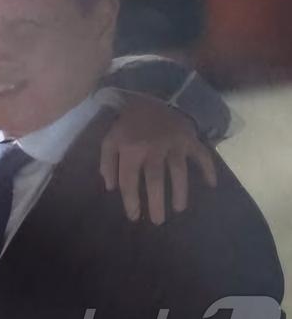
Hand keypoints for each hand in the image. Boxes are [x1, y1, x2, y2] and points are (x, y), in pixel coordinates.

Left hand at [100, 95, 217, 224]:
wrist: (150, 96)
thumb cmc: (128, 125)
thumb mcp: (110, 140)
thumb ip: (107, 162)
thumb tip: (111, 187)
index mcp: (130, 149)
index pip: (129, 180)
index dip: (131, 200)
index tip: (134, 216)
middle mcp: (152, 148)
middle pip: (155, 179)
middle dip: (156, 202)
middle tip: (158, 221)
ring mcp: (173, 143)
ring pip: (178, 171)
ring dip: (180, 191)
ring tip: (179, 209)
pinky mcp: (189, 138)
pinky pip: (201, 154)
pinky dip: (208, 168)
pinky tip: (212, 184)